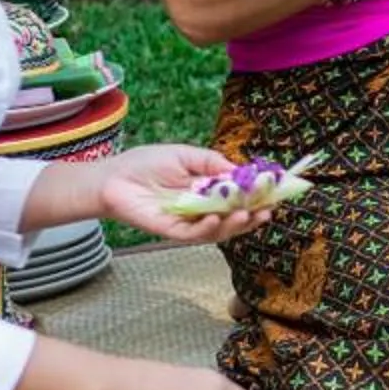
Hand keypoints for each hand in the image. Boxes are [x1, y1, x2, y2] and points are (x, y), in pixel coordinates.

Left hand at [94, 143, 279, 244]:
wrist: (112, 178)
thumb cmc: (146, 164)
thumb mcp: (186, 155)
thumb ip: (212, 163)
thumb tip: (241, 171)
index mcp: (209, 191)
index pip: (240, 197)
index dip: (258, 197)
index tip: (276, 193)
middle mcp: (202, 209)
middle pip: (235, 218)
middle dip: (253, 216)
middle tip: (267, 211)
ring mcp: (189, 222)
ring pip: (219, 231)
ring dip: (235, 225)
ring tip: (247, 214)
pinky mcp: (172, 231)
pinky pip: (195, 234)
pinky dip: (208, 228)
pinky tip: (216, 216)